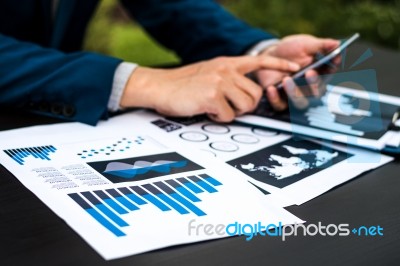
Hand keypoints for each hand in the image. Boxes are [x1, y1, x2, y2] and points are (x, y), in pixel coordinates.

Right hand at [120, 56, 299, 121]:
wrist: (159, 86)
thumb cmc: (182, 84)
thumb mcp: (209, 73)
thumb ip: (228, 78)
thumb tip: (245, 94)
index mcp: (226, 63)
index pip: (259, 61)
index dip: (279, 64)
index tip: (294, 67)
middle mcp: (226, 70)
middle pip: (256, 95)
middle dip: (245, 106)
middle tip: (228, 106)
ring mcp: (220, 81)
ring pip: (246, 106)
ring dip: (232, 112)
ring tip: (215, 107)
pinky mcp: (213, 95)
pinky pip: (229, 116)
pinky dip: (218, 118)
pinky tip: (205, 110)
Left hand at [256, 34, 339, 109]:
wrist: (270, 55)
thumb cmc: (291, 50)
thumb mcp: (305, 44)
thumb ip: (320, 45)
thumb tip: (337, 44)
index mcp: (320, 73)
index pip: (330, 73)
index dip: (333, 66)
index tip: (334, 58)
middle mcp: (310, 87)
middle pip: (317, 92)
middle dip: (314, 83)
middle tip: (309, 72)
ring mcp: (295, 95)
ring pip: (300, 102)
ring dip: (294, 92)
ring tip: (287, 79)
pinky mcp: (280, 99)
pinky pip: (279, 105)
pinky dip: (275, 98)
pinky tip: (271, 89)